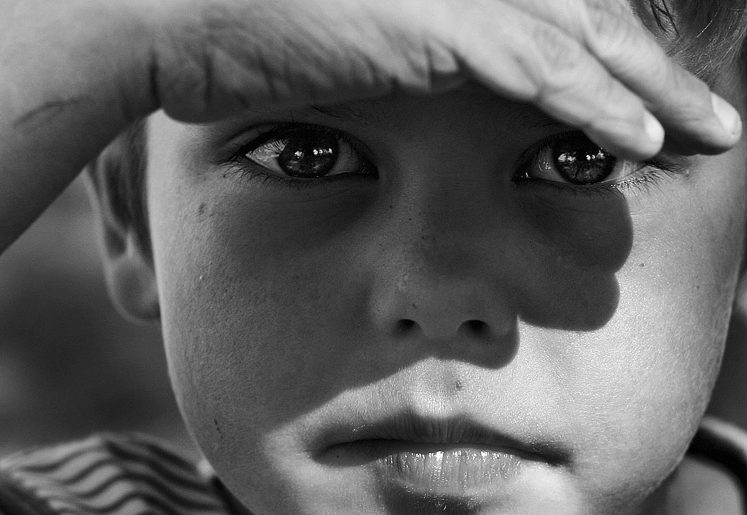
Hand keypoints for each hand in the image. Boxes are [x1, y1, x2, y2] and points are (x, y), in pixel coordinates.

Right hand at [0, 0, 739, 249]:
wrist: (179, 12)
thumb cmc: (242, 43)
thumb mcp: (335, 60)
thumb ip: (393, 76)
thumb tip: (408, 105)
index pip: (559, 30)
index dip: (614, 74)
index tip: (654, 116)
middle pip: (593, 31)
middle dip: (660, 80)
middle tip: (711, 125)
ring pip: (586, 48)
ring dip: (654, 97)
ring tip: (710, 138)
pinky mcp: (437, 30)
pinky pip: (539, 73)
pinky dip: (596, 108)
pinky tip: (646, 143)